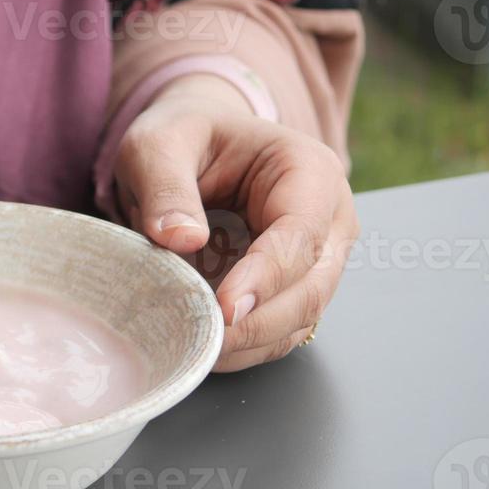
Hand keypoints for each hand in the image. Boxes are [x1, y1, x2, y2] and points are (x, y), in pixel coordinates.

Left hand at [113, 73, 358, 370]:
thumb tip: (180, 239)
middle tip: (203, 342)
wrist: (195, 148)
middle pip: (312, 288)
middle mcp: (329, 219)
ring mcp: (320, 260)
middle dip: (258, 323)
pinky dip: (246, 348)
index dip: (265, 277)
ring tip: (195, 348)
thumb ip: (165, 186)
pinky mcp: (296, 290)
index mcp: (309, 171)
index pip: (300, 234)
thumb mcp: (159, 144)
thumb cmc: (184, 139)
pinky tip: (205, 348)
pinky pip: (281, 332)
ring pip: (301, 320)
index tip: (224, 309)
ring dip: (250, 343)